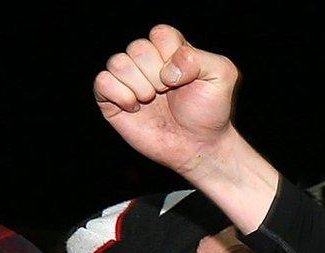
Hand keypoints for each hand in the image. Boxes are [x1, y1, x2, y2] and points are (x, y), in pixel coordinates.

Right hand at [94, 25, 240, 177]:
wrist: (199, 146)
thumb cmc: (210, 111)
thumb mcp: (223, 76)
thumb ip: (203, 59)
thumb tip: (167, 70)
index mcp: (169, 49)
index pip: (160, 34)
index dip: (173, 57)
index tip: (185, 79)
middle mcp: (146, 60)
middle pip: (138, 48)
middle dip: (158, 75)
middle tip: (169, 92)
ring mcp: (128, 79)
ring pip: (118, 63)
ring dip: (141, 87)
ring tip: (152, 100)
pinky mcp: (111, 99)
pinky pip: (102, 82)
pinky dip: (120, 95)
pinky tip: (135, 107)